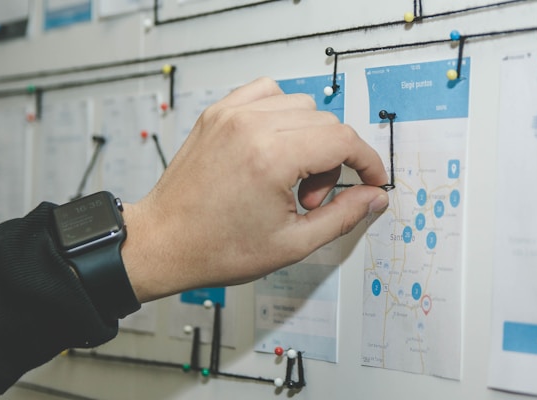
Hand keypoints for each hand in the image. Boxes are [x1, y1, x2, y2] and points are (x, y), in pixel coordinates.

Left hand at [121, 77, 388, 301]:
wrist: (163, 242)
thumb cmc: (216, 248)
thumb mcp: (293, 244)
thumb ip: (343, 216)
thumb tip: (373, 196)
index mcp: (271, 158)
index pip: (343, 140)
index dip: (367, 162)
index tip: (372, 180)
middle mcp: (251, 126)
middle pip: (326, 123)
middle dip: (334, 161)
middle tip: (311, 199)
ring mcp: (231, 114)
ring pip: (301, 105)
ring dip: (310, 138)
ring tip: (290, 177)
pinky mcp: (217, 113)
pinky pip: (267, 92)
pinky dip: (282, 114)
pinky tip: (274, 147)